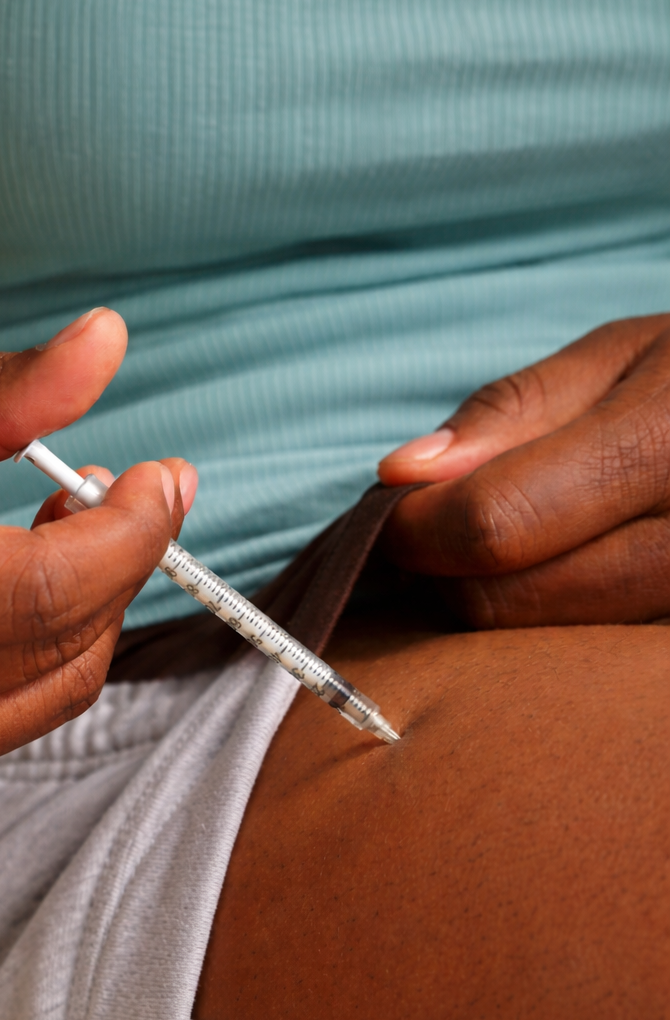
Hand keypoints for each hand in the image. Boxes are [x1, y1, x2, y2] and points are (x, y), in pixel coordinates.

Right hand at [0, 309, 193, 807]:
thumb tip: (110, 342)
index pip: (31, 590)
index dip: (128, 535)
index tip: (164, 478)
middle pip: (52, 652)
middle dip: (123, 567)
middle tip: (125, 495)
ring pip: (43, 702)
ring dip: (90, 616)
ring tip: (61, 536)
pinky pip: (2, 728)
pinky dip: (38, 661)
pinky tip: (8, 597)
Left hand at [378, 315, 669, 626]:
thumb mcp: (625, 357)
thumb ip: (511, 415)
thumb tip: (403, 476)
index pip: (502, 523)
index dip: (418, 528)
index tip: (393, 512)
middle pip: (517, 602)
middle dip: (447, 575)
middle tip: (435, 535)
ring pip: (552, 646)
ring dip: (498, 606)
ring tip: (504, 549)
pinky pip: (598, 662)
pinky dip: (555, 629)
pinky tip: (558, 581)